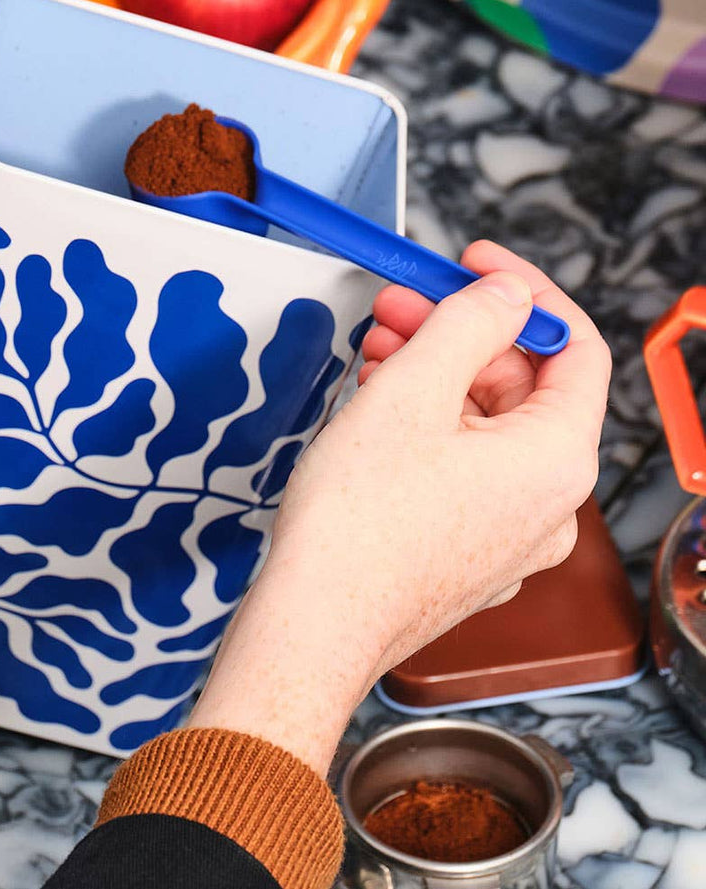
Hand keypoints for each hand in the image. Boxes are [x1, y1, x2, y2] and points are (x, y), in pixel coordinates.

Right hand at [188, 241, 610, 772]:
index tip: (475, 264)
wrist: (314, 624)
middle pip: (521, 388)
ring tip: (376, 354)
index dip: (525, 293)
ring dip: (435, 379)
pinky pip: (463, 472)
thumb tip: (506, 294)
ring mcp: (509, 537)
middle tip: (399, 306)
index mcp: (555, 460)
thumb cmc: (358, 524)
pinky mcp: (467, 555)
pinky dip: (427, 431)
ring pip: (485, 430)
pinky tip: (378, 411)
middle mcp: (548, 505)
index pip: (574, 348)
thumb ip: (469, 323)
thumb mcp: (412, 391)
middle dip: (458, 336)